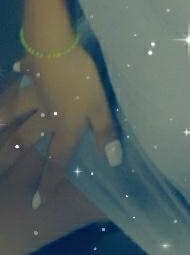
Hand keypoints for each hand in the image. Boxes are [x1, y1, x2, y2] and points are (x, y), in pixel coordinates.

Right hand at [0, 47, 122, 209]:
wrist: (55, 51)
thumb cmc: (82, 81)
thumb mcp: (99, 107)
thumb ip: (105, 132)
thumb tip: (113, 162)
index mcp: (64, 125)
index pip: (57, 159)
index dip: (49, 182)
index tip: (37, 204)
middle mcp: (45, 114)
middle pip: (26, 138)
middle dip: (13, 155)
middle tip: (1, 168)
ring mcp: (36, 93)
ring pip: (16, 110)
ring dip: (4, 119)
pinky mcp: (33, 71)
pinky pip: (25, 74)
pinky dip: (20, 72)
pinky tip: (15, 69)